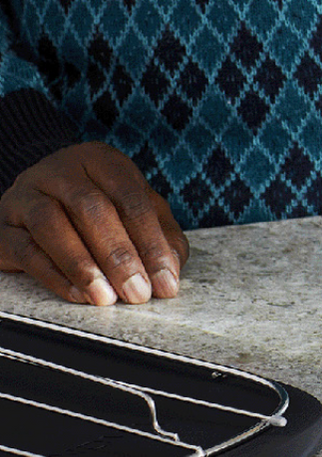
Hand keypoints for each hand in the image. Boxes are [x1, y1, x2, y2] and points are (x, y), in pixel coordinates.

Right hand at [0, 142, 187, 304]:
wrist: (35, 202)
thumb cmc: (97, 208)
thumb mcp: (133, 211)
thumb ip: (159, 235)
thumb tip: (170, 270)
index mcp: (99, 160)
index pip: (130, 197)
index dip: (152, 241)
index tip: (165, 280)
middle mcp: (59, 170)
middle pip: (91, 208)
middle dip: (119, 255)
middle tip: (138, 292)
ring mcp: (25, 196)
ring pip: (51, 225)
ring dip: (83, 265)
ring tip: (106, 297)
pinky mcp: (3, 226)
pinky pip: (26, 250)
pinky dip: (54, 275)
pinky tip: (77, 294)